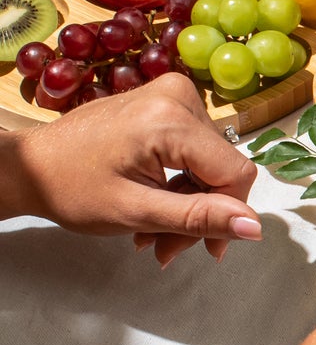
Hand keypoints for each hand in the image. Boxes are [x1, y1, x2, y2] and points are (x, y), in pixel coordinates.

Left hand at [10, 75, 260, 265]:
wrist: (30, 166)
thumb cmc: (70, 188)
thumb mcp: (136, 212)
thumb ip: (199, 217)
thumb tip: (255, 228)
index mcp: (171, 119)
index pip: (235, 172)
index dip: (228, 213)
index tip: (206, 248)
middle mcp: (178, 96)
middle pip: (220, 168)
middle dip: (201, 214)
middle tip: (167, 249)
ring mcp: (173, 95)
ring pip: (210, 163)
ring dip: (189, 204)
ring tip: (155, 235)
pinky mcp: (166, 102)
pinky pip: (195, 150)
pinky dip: (180, 183)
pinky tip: (157, 206)